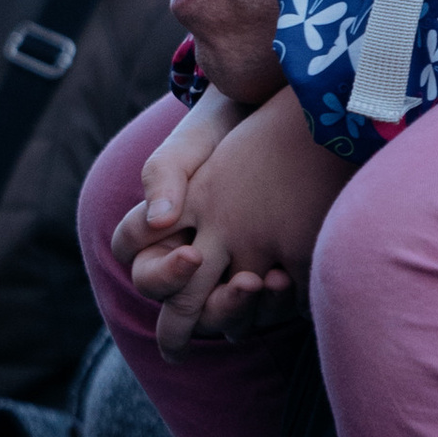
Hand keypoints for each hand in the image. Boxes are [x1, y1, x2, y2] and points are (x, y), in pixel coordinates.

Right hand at [124, 89, 355, 360]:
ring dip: (244, 309)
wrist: (275, 116)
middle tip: (244, 283)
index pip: (144, 272)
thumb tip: (159, 220)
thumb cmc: (222, 127)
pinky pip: (262, 311)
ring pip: (222, 320)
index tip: (195, 255)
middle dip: (212, 306)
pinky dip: (276, 302)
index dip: (164, 274)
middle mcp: (188, 264)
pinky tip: (293, 279)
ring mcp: (226, 276)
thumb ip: (165, 175)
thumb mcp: (192, 143)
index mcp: (158, 236)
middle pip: (183, 311)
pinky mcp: (264, 279)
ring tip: (274, 281)